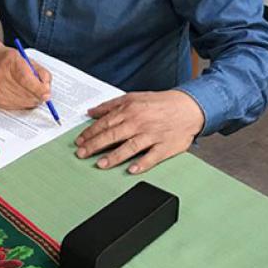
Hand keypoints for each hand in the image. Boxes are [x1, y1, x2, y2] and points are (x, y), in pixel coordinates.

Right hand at [0, 40, 51, 110]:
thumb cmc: (11, 61)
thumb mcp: (28, 60)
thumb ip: (41, 73)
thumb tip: (47, 93)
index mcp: (10, 61)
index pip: (26, 80)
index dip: (38, 90)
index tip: (47, 95)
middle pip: (25, 94)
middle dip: (37, 96)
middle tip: (42, 94)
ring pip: (20, 103)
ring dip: (29, 100)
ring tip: (29, 92)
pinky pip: (14, 107)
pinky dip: (21, 103)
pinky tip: (19, 95)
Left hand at [74, 90, 204, 173]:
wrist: (189, 107)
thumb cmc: (159, 103)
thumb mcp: (133, 97)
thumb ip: (110, 105)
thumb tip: (91, 112)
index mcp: (129, 110)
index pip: (105, 123)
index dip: (90, 133)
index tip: (79, 141)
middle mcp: (139, 122)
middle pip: (113, 135)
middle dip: (94, 145)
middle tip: (81, 154)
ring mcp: (152, 135)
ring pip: (130, 147)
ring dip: (114, 156)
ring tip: (101, 164)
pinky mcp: (165, 146)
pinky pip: (152, 156)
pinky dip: (142, 163)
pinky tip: (132, 169)